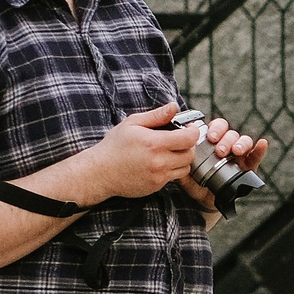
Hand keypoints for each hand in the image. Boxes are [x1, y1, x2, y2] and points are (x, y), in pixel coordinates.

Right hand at [77, 104, 201, 200]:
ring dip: (181, 159)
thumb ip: (156, 115)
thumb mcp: (132, 124)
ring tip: (169, 152)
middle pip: (190, 155)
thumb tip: (174, 106)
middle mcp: (159, 162)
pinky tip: (159, 162)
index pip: (188, 139)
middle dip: (188, 146)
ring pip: (185, 168)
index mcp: (154, 143)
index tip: (189, 129)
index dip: (192, 132)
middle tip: (179, 140)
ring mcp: (158, 176)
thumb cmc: (115, 146)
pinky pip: (173, 177)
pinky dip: (171, 169)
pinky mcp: (156, 186)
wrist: (100, 172)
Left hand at [174, 114, 269, 216]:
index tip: (211, 137)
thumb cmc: (195, 183)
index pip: (217, 127)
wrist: (206, 201)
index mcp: (212, 142)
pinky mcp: (248, 167)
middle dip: (226, 139)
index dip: (216, 128)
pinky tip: (262, 144)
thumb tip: (174, 155)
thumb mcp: (185, 173)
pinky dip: (259, 149)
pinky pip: (256, 156)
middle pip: (230, 133)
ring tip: (235, 151)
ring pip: (243, 141)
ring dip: (240, 143)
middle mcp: (226, 145)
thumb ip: (180, 164)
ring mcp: (239, 156)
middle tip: (220, 150)